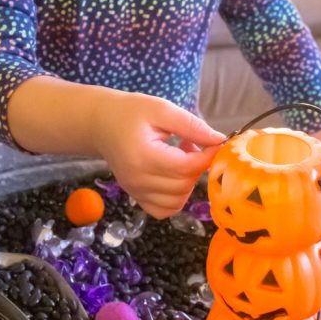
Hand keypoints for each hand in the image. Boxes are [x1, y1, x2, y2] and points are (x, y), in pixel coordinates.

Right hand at [92, 91, 224, 217]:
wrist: (101, 124)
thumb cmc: (130, 112)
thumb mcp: (161, 109)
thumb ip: (191, 125)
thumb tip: (219, 140)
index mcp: (143, 156)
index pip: (186, 167)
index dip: (207, 157)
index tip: (215, 143)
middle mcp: (138, 180)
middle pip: (184, 185)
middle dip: (198, 167)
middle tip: (195, 145)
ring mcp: (135, 191)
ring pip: (177, 201)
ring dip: (189, 182)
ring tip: (182, 159)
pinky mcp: (136, 197)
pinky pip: (164, 210)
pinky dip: (176, 198)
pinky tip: (174, 177)